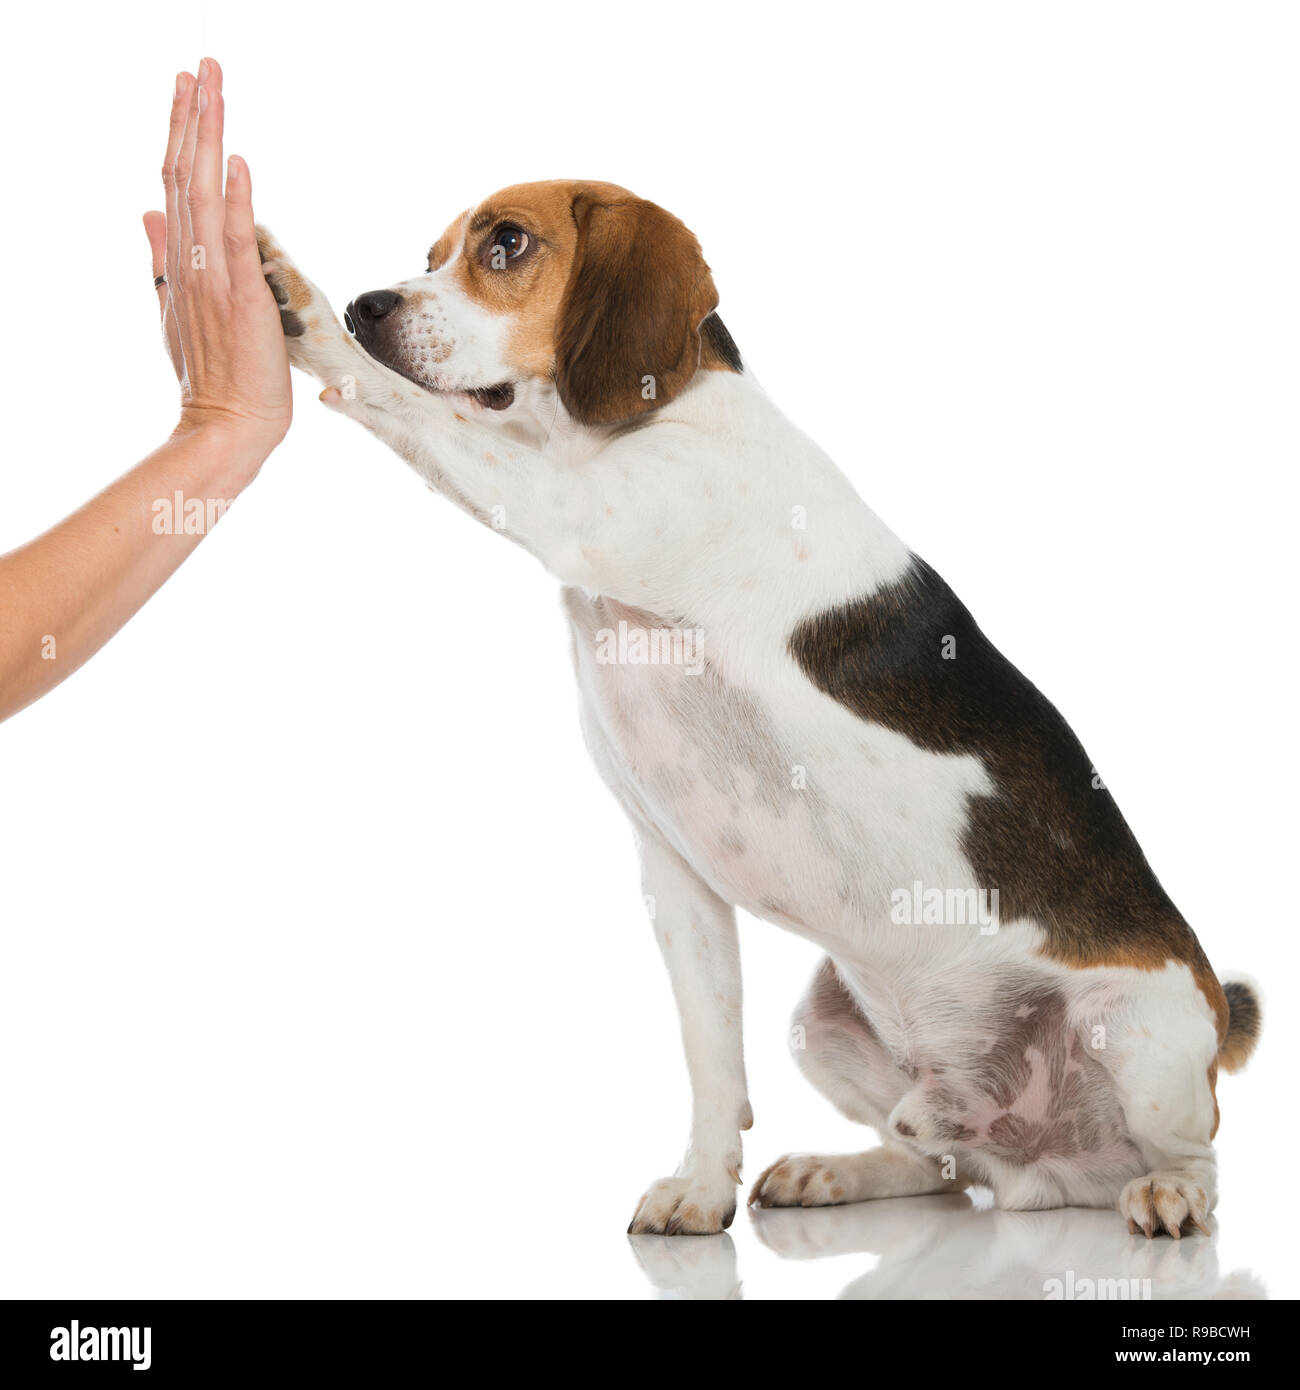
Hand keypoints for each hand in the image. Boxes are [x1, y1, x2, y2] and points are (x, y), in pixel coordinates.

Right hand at [143, 58, 291, 453]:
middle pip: (186, 174)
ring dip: (210, 137)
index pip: (177, 183)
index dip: (182, 133)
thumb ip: (162, 258)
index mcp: (179, 261)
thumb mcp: (177, 307)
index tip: (188, 88)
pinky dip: (237, 199)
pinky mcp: (240, 297)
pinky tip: (238, 162)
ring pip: (205, 193)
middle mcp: (189, 261)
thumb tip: (146, 212)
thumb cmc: (212, 374)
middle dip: (193, 116)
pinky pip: (235, 240)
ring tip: (212, 86)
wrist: (227, 422)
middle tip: (201, 64)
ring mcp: (212, 277)